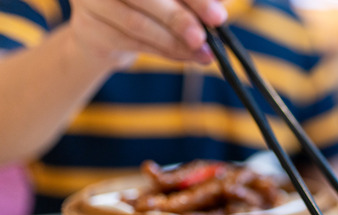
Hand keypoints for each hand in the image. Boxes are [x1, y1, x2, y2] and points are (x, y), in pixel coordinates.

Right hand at [68, 0, 226, 66]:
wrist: (101, 33)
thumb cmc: (145, 7)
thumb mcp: (170, 0)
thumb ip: (192, 2)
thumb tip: (219, 9)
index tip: (219, 15)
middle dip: (181, 19)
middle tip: (205, 37)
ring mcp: (91, 1)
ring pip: (139, 24)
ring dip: (176, 42)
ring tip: (204, 53)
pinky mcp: (89, 28)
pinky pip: (134, 43)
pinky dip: (166, 52)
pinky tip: (188, 57)